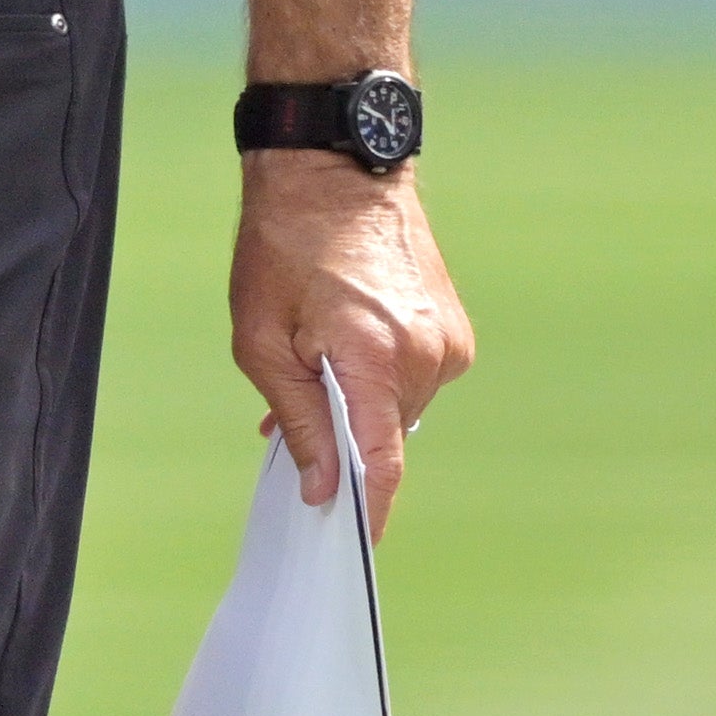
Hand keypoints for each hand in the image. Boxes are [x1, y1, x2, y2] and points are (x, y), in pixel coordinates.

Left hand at [237, 155, 473, 532]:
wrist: (335, 169)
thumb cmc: (284, 246)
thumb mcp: (262, 340)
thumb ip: (300, 419)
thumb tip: (320, 486)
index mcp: (374, 357)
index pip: (382, 462)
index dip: (368, 512)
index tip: (353, 545)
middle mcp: (425, 354)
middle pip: (387, 436)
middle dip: (342, 439)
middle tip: (292, 416)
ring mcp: (447, 340)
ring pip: (399, 409)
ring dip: (360, 404)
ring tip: (314, 362)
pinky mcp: (453, 328)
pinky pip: (414, 378)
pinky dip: (380, 378)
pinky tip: (345, 345)